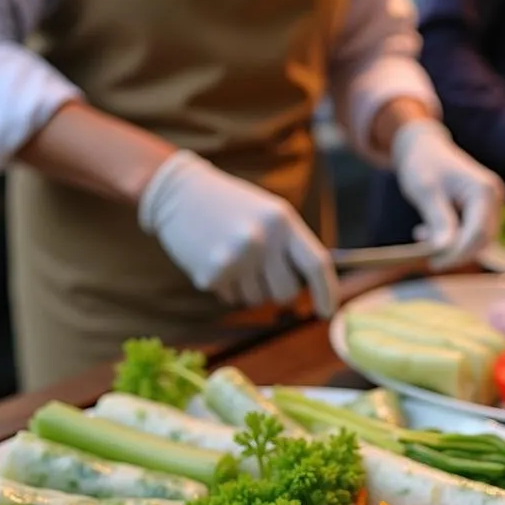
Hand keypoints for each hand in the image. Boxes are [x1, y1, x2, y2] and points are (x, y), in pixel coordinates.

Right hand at [138, 151, 337, 316]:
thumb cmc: (229, 205)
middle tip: (259, 271)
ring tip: (232, 257)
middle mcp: (263, 239)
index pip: (316, 264)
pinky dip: (226, 288)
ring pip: (257, 300)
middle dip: (277, 290)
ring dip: (248, 288)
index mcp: (283, 221)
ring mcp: (237, 258)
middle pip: (286, 291)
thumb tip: (308, 289)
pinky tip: (214, 260)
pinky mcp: (213, 274)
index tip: (327, 313)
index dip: (327, 292)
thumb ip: (288, 247)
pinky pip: (231, 299)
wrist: (178, 192)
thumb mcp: (269, 214)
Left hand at [392, 120, 504, 267]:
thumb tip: (444, 250)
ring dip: (451, 246)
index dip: (458, 253)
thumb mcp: (426, 193)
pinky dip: (451, 239)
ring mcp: (491, 204)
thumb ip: (438, 221)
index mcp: (484, 190)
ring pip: (476, 241)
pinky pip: (471, 234)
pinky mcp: (482, 211)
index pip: (478, 234)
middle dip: (454, 252)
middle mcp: (494, 197)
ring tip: (421, 234)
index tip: (434, 263)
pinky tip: (426, 231)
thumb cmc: (424, 165)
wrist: (424, 148)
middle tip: (424, 255)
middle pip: (481, 240)